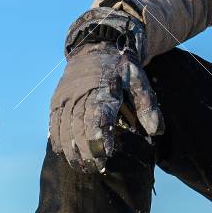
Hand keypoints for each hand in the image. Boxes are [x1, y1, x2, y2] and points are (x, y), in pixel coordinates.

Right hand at [48, 8, 162, 172]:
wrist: (97, 44)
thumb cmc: (121, 67)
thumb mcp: (139, 80)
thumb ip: (148, 105)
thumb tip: (157, 131)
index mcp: (104, 88)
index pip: (99, 116)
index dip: (101, 136)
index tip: (106, 155)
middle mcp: (81, 93)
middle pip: (79, 125)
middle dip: (86, 149)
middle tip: (95, 168)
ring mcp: (66, 96)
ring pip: (64, 126)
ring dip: (71, 149)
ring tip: (81, 167)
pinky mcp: (57, 99)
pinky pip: (54, 122)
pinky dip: (57, 138)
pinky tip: (62, 153)